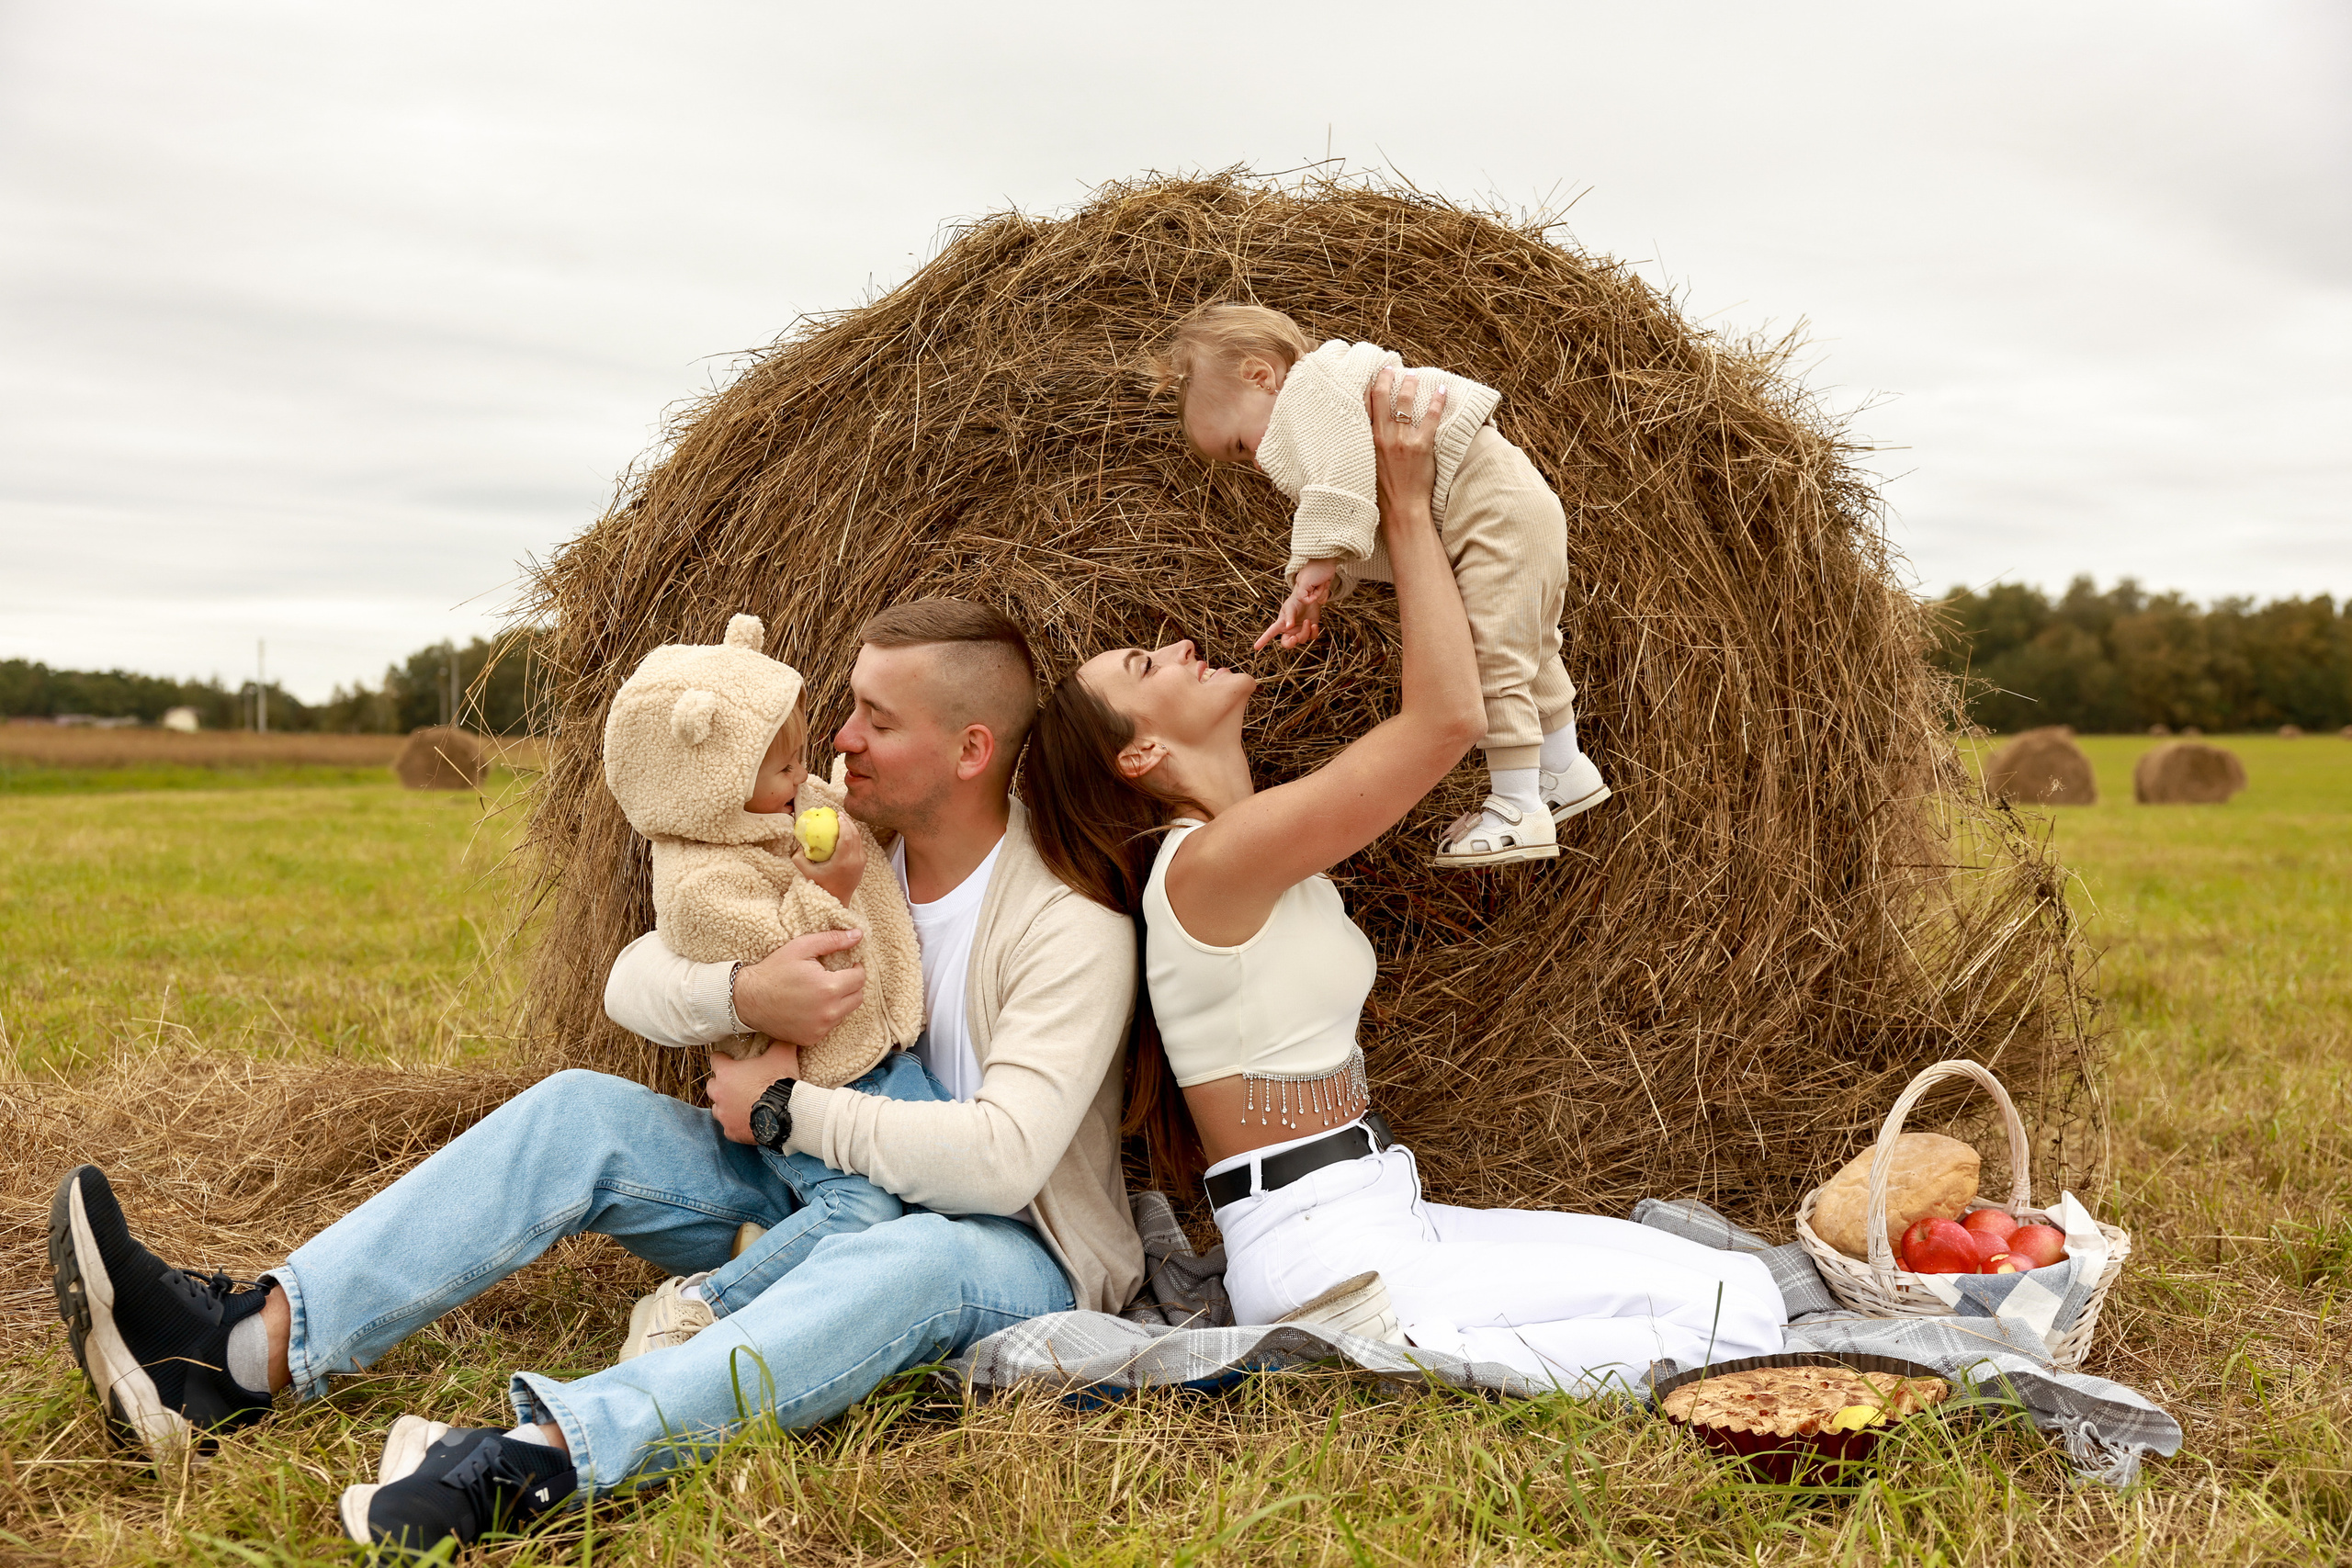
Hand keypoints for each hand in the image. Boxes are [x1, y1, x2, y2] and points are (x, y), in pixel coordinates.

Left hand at [707, 1042, 799, 1143]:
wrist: (786, 1113)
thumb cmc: (780, 1081)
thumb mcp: (782, 1054)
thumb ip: (779, 1041)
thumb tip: (785, 1030)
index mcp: (726, 1073)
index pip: (715, 1059)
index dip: (723, 1058)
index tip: (729, 1059)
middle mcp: (719, 1094)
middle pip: (712, 1085)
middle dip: (722, 1084)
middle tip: (739, 1084)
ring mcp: (724, 1114)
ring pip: (718, 1108)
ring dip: (727, 1105)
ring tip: (743, 1104)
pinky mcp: (731, 1131)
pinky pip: (729, 1127)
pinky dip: (736, 1124)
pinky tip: (748, 1121)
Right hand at [731, 927, 865, 1046]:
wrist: (748, 999)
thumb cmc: (774, 971)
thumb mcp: (801, 947)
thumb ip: (832, 940)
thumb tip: (858, 935)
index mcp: (828, 988)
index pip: (860, 978)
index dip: (856, 968)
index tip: (849, 965)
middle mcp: (828, 1012)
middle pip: (858, 997)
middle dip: (851, 985)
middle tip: (836, 976)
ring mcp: (820, 1028)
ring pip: (845, 1012)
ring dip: (840, 1001)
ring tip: (821, 991)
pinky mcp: (812, 1039)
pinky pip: (830, 1026)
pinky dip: (826, 1015)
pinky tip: (811, 1006)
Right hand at [794, 813, 865, 901]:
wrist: (837, 901)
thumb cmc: (821, 887)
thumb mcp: (807, 872)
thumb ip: (799, 857)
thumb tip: (799, 843)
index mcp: (843, 861)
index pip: (847, 836)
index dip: (844, 823)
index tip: (837, 815)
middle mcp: (855, 860)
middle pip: (855, 835)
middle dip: (849, 822)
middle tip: (839, 815)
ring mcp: (861, 863)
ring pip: (859, 840)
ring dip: (852, 829)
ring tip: (843, 821)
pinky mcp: (863, 864)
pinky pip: (860, 846)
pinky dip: (854, 837)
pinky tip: (846, 833)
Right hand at [1253, 569, 1335, 651]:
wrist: (1309, 598)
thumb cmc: (1296, 601)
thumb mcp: (1290, 607)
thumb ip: (1289, 617)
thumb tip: (1288, 627)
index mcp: (1281, 624)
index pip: (1270, 633)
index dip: (1263, 640)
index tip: (1256, 648)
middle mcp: (1289, 630)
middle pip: (1287, 644)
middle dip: (1291, 643)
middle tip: (1295, 638)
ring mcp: (1300, 631)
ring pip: (1302, 639)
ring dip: (1305, 631)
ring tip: (1307, 621)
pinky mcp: (1310, 630)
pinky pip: (1312, 637)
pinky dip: (1313, 632)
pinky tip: (1314, 625)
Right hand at [1366, 367, 1446, 527]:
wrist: (1401, 508)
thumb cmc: (1383, 491)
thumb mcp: (1367, 464)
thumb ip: (1369, 444)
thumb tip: (1371, 429)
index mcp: (1367, 440)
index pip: (1365, 405)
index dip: (1370, 387)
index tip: (1374, 375)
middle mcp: (1383, 435)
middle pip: (1383, 397)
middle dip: (1387, 378)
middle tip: (1391, 368)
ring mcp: (1402, 439)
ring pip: (1405, 401)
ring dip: (1410, 385)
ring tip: (1415, 377)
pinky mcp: (1421, 445)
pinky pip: (1431, 417)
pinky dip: (1437, 401)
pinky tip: (1442, 390)